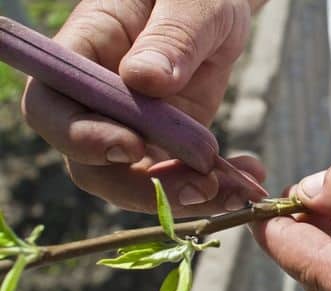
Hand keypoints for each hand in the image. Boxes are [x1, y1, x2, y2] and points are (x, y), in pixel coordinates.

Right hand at [21, 0, 265, 216]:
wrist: (218, 8)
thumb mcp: (193, 3)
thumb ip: (171, 37)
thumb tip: (144, 80)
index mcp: (85, 53)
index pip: (52, 108)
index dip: (82, 138)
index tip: (133, 147)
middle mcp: (100, 100)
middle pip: (93, 165)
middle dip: (147, 187)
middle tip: (204, 187)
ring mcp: (132, 127)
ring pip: (138, 183)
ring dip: (185, 198)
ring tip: (237, 191)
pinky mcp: (165, 144)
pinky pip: (177, 179)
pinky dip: (211, 189)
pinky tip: (245, 180)